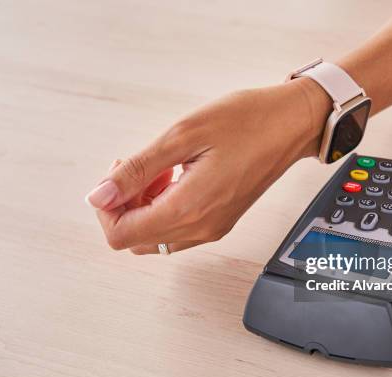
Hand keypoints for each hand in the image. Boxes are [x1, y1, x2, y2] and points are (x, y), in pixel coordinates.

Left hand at [86, 77, 330, 253]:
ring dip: (144, 206)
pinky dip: (164, 206)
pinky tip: (176, 175)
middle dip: (124, 205)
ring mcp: (212, 228)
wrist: (292, 124)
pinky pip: (177, 228)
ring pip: (155, 236)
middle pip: (135, 239)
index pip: (121, 235)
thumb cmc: (248, 122)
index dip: (106, 208)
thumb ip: (137, 170)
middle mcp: (201, 228)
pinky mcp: (220, 221)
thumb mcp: (182, 135)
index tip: (117, 174)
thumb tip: (99, 196)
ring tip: (161, 168)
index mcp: (189, 209)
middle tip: (138, 167)